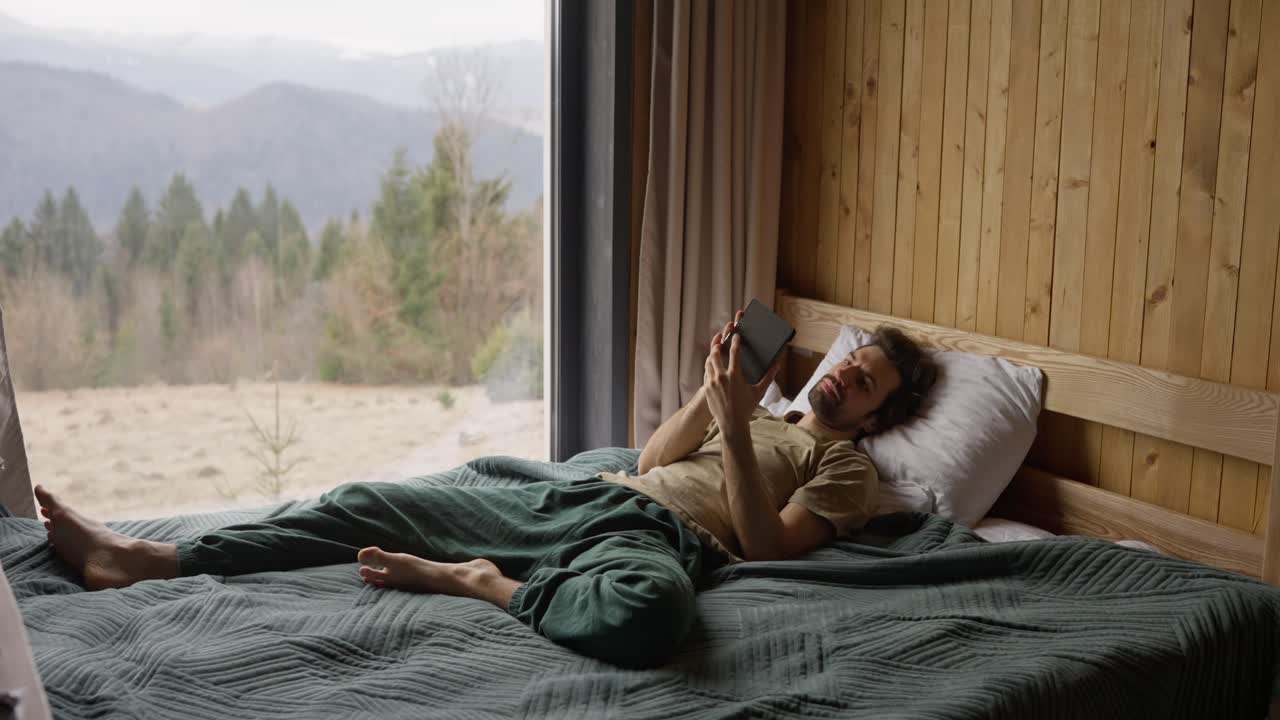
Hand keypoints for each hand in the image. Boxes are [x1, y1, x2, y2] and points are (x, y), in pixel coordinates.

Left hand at [702, 310, 780, 437]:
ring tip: (716, 348)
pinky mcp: (706, 388)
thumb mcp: (759, 392)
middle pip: (715, 353)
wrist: (731, 423)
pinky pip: (706, 372)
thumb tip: (777, 364)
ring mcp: (712, 383)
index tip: (736, 335)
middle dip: (717, 343)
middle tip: (721, 336)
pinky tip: (712, 364)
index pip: (734, 352)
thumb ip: (769, 377)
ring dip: (712, 354)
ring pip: (708, 362)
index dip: (735, 341)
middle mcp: (721, 377)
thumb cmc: (747, 408)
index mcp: (735, 376)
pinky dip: (709, 366)